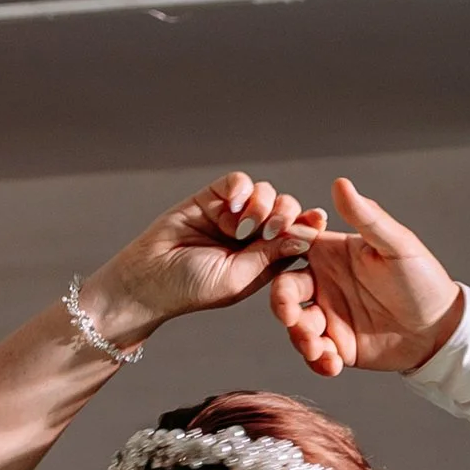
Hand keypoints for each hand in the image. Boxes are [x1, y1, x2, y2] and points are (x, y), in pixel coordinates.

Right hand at [73, 172, 328, 357]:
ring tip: (243, 227)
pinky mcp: (211, 197)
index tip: (318, 221)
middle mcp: (252, 234)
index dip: (309, 226)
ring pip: (265, 193)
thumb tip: (307, 235)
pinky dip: (240, 188)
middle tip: (269, 230)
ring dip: (261, 205)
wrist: (151, 278)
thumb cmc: (194, 287)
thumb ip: (272, 255)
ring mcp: (233, 214)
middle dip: (285, 216)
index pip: (296, 235)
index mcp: (265, 258)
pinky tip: (233, 205)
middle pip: (285, 210)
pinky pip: (237, 182)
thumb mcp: (241, 277)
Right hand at [268, 177, 465, 379]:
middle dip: (282, 305)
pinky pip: (316, 355)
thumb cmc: (423, 279)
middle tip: (292, 317)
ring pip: (296, 325)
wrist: (441, 328)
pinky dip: (318, 361)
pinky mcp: (339, 346)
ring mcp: (330, 316)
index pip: (291, 245)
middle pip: (285, 291)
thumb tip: (341, 183)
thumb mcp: (396, 245)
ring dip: (300, 338)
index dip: (277, 250)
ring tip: (319, 349)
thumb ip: (367, 218)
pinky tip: (332, 363)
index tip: (279, 259)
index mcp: (331, 253)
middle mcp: (324, 283)